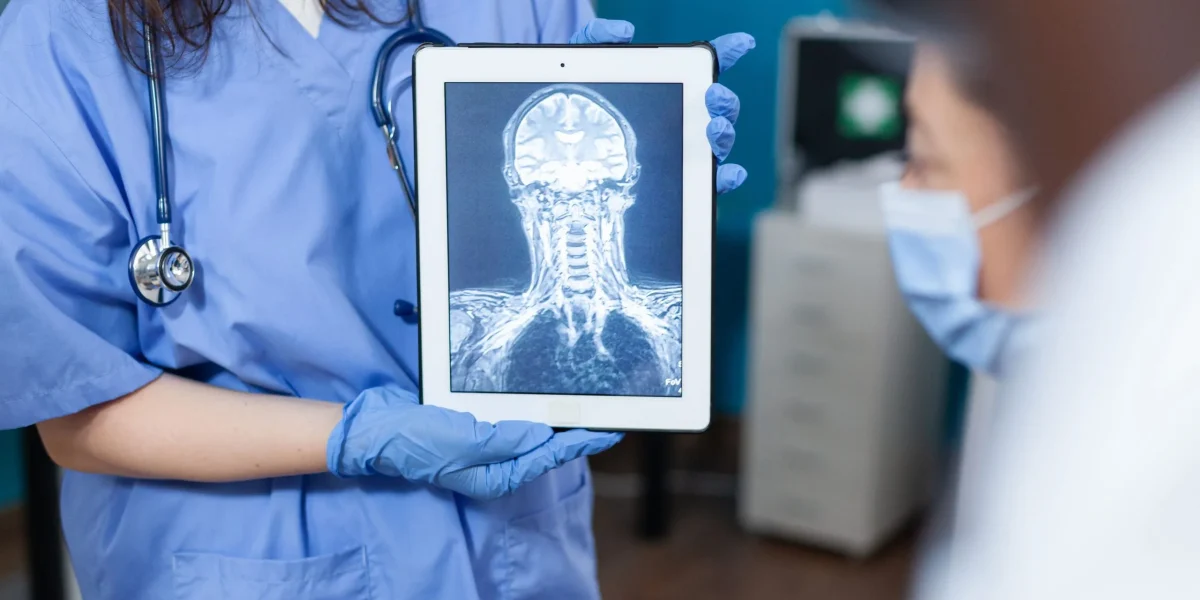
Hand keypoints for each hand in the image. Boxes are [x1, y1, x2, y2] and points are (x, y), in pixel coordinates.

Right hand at [327, 386, 621, 499]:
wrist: (377, 428)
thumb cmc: (416, 439)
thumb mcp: (463, 440)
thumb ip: (505, 439)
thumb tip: (542, 434)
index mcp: (495, 474)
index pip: (547, 455)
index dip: (580, 443)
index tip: (609, 431)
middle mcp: (493, 463)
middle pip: (543, 447)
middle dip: (574, 432)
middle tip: (605, 416)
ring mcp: (483, 446)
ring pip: (529, 433)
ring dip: (553, 421)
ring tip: (582, 409)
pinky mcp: (473, 430)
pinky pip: (509, 422)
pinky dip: (527, 412)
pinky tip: (538, 402)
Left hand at [569, 19, 755, 193]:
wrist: (570, 141)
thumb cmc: (586, 98)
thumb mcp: (587, 64)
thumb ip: (600, 38)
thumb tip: (624, 32)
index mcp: (674, 87)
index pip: (706, 67)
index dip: (726, 53)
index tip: (741, 44)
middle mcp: (689, 118)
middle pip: (721, 109)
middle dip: (723, 100)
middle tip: (711, 93)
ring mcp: (689, 150)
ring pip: (720, 143)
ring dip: (724, 133)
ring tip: (714, 126)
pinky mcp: (684, 181)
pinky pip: (712, 183)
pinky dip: (727, 178)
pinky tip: (730, 174)